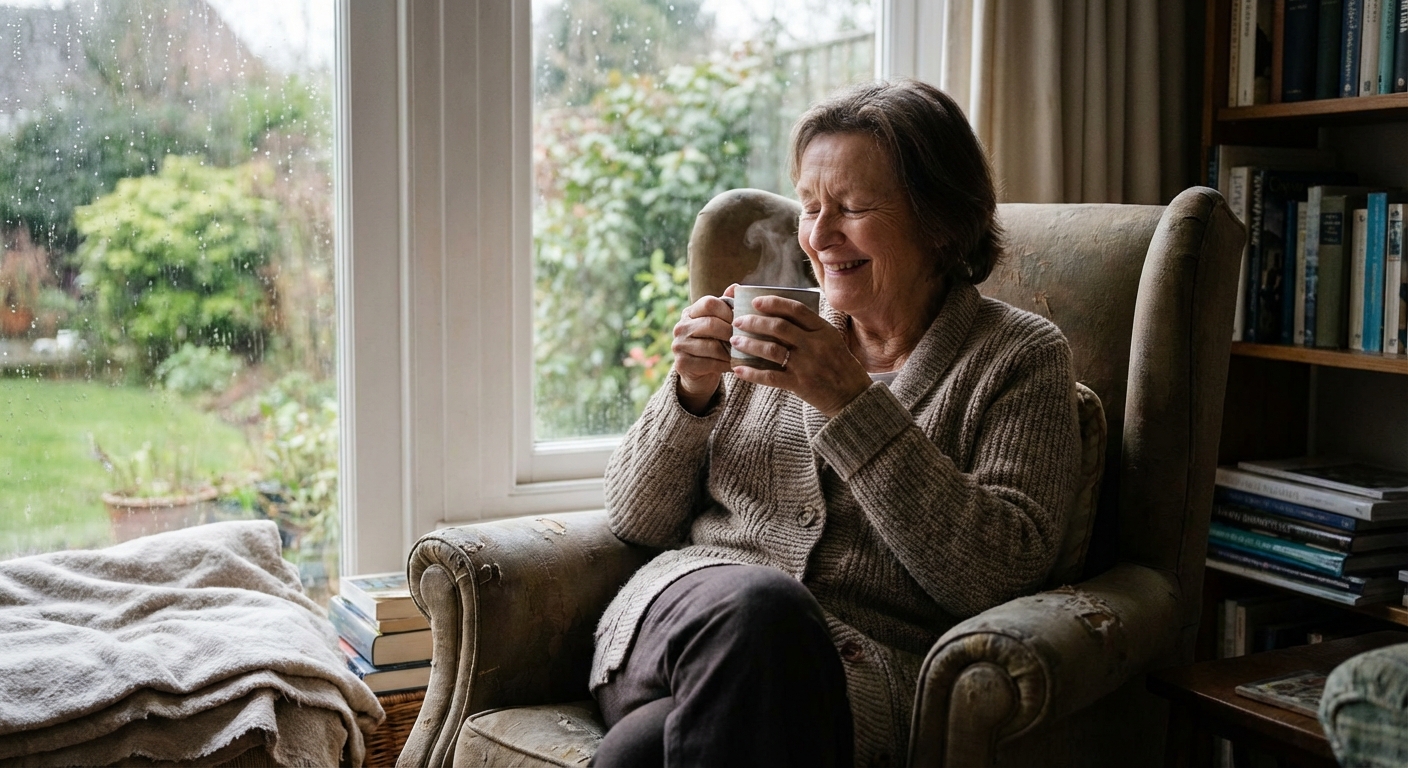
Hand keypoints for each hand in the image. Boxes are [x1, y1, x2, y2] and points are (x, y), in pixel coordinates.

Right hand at [671, 284, 737, 413]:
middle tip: (748, 339)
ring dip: (731, 351)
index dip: (729, 311)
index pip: (710, 303)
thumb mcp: (720, 323)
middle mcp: (681, 326)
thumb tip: (736, 287)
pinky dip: (726, 365)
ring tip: (745, 353)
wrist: (699, 373)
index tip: (742, 321)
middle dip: (732, 332)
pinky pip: (709, 363)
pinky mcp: (681, 363)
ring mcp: (678, 345)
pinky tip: (736, 366)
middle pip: (711, 324)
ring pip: (712, 346)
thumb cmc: (714, 343)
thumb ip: (727, 306)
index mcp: (690, 312)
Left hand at [730, 295, 872, 416]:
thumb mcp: (832, 341)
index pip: (796, 309)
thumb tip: (781, 316)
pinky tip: (738, 370)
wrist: (854, 397)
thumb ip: (811, 329)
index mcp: (824, 330)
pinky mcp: (800, 384)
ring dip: (749, 344)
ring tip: (734, 341)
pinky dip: (752, 373)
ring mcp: (807, 365)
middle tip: (738, 321)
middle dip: (754, 322)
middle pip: (778, 327)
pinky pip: (770, 377)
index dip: (773, 303)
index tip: (755, 301)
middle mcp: (815, 345)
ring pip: (771, 349)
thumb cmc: (840, 367)